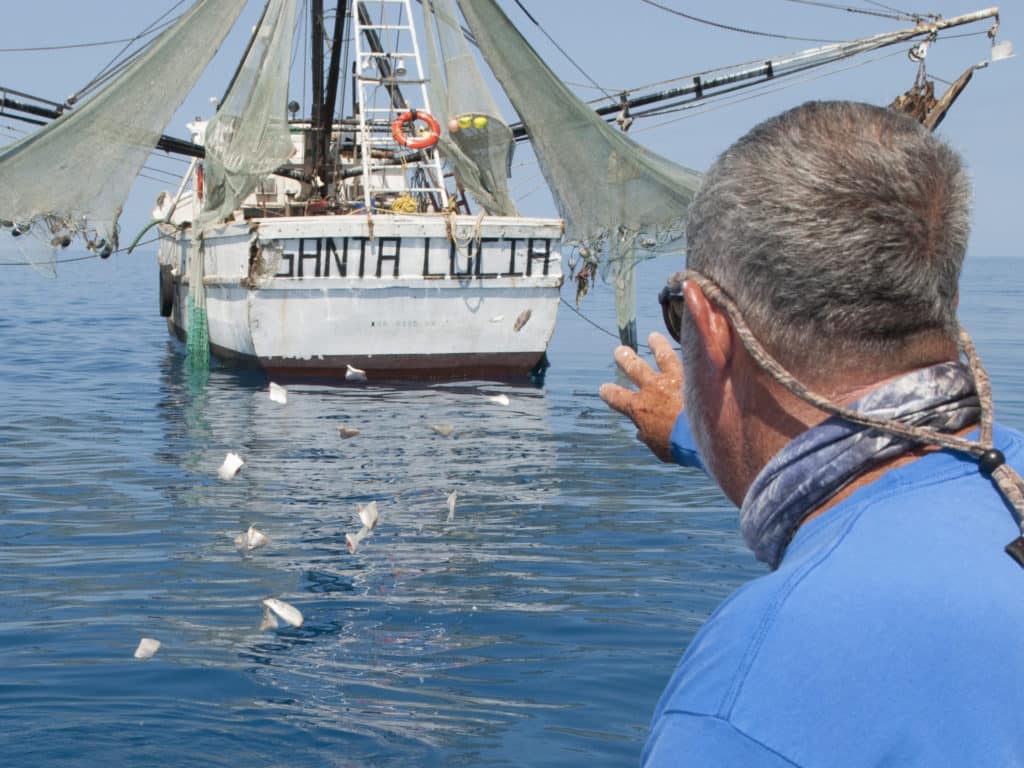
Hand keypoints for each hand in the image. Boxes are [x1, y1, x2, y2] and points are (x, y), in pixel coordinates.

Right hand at [599, 332, 684, 462]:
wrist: (703, 434)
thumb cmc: (678, 446)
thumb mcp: (658, 447)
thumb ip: (649, 437)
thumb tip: (641, 434)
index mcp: (638, 408)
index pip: (616, 397)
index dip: (608, 392)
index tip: (604, 389)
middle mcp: (652, 389)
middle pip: (634, 368)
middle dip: (625, 359)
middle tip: (620, 351)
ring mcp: (672, 380)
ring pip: (662, 356)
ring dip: (657, 345)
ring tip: (653, 337)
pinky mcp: (693, 377)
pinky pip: (689, 359)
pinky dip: (689, 353)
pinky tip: (691, 345)